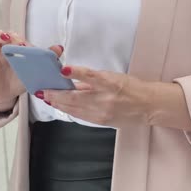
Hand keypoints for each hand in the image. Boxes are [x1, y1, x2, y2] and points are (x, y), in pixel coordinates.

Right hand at [0, 30, 62, 110]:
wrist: (5, 95)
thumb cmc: (19, 80)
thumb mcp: (33, 72)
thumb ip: (46, 60)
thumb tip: (60, 48)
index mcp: (16, 48)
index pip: (19, 39)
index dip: (23, 41)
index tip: (28, 47)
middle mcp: (4, 47)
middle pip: (5, 33)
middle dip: (13, 36)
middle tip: (20, 44)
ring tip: (5, 39)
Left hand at [38, 66, 153, 127]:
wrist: (148, 106)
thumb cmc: (131, 88)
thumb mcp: (113, 77)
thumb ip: (91, 80)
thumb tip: (72, 81)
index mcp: (110, 83)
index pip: (90, 76)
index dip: (76, 72)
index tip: (63, 69)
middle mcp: (105, 99)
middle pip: (76, 97)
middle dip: (56, 94)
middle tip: (43, 90)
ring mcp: (102, 112)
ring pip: (74, 108)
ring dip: (58, 103)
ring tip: (46, 98)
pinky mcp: (101, 121)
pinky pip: (80, 115)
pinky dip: (68, 110)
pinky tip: (59, 106)